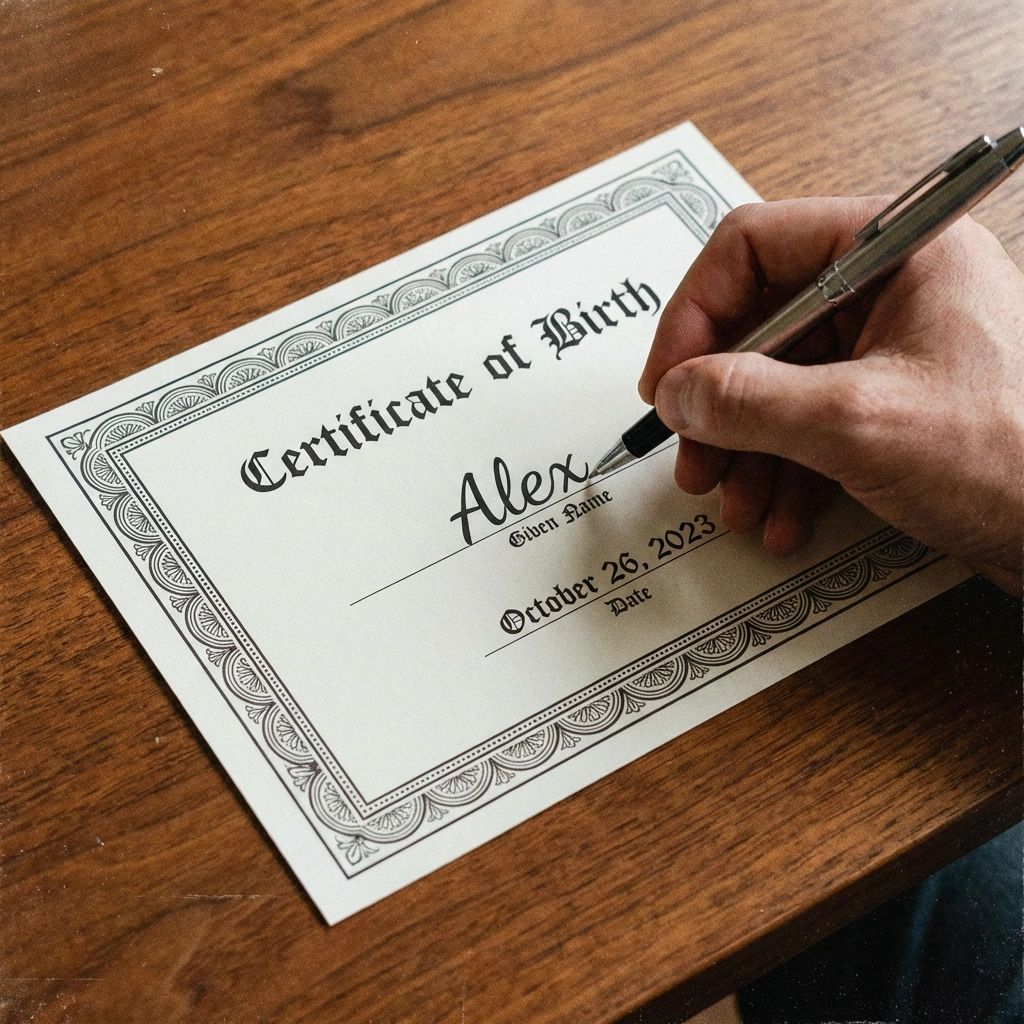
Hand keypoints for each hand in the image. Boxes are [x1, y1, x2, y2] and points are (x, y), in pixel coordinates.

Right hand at [638, 198, 1023, 594]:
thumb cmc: (1017, 457)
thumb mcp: (857, 424)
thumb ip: (749, 401)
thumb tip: (679, 391)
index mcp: (896, 250)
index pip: (753, 247)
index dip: (694, 316)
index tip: (667, 383)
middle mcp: (893, 288)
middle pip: (761, 324)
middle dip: (719, 403)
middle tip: (694, 455)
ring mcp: (895, 348)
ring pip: (782, 383)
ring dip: (747, 449)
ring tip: (736, 503)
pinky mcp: (898, 403)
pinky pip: (816, 423)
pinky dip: (788, 472)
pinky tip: (782, 518)